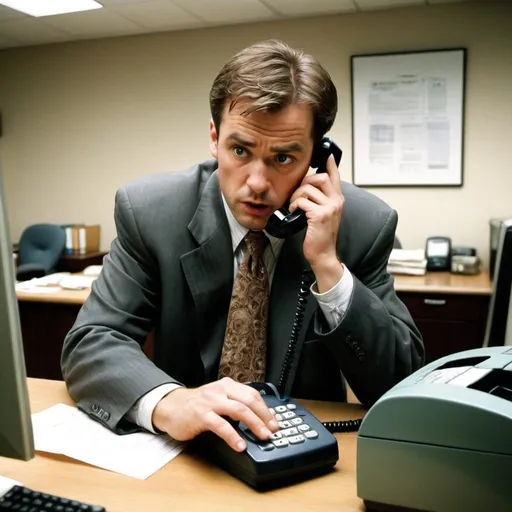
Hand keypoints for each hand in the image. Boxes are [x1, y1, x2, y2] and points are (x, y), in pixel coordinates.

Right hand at [152, 378, 278, 451]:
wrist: (170, 407)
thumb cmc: (195, 406)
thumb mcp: (217, 398)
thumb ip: (234, 404)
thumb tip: (257, 418)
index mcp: (227, 386)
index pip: (252, 394)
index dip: (266, 409)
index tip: (274, 422)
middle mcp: (220, 390)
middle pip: (249, 400)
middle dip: (264, 416)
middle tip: (272, 430)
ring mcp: (211, 401)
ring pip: (239, 410)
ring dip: (254, 424)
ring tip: (263, 437)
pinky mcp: (201, 415)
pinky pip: (221, 425)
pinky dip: (233, 436)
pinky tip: (240, 445)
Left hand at [289, 155, 344, 291]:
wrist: (323, 254)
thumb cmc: (320, 235)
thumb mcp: (324, 215)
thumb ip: (321, 201)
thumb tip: (308, 187)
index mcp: (338, 200)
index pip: (336, 176)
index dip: (331, 164)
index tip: (327, 154)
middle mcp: (337, 201)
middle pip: (319, 177)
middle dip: (304, 182)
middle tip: (297, 194)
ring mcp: (330, 208)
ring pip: (308, 189)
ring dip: (296, 196)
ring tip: (294, 206)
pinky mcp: (320, 215)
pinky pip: (302, 201)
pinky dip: (294, 205)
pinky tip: (293, 212)